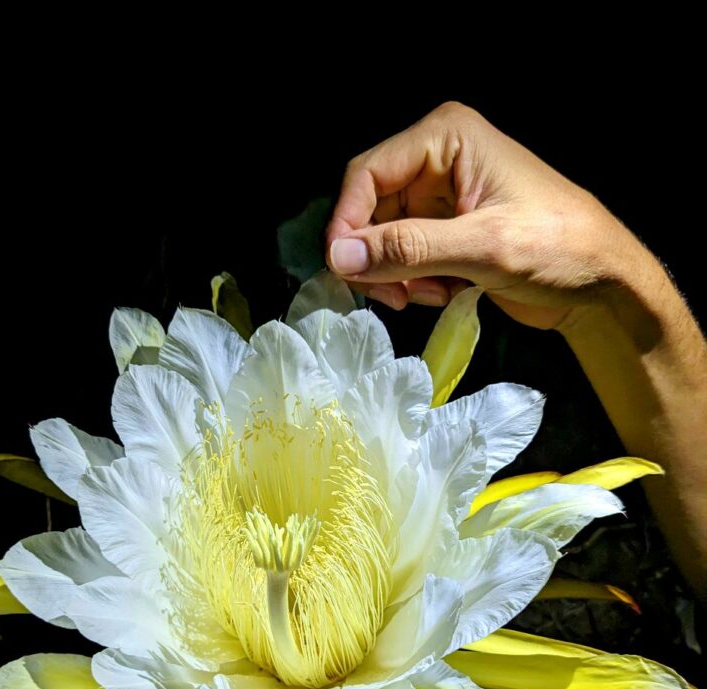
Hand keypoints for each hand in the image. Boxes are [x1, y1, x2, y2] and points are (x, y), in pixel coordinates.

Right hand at [325, 101, 640, 330]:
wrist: (604, 284)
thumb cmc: (559, 250)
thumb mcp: (484, 247)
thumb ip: (409, 249)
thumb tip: (339, 257)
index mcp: (447, 137)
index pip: (367, 173)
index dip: (348, 223)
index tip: (344, 270)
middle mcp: (438, 159)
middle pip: (370, 208)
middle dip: (377, 257)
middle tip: (396, 297)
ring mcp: (441, 197)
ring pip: (384, 237)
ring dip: (397, 274)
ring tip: (430, 295)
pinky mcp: (448, 230)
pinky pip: (405, 255)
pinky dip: (414, 281)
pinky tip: (445, 294)